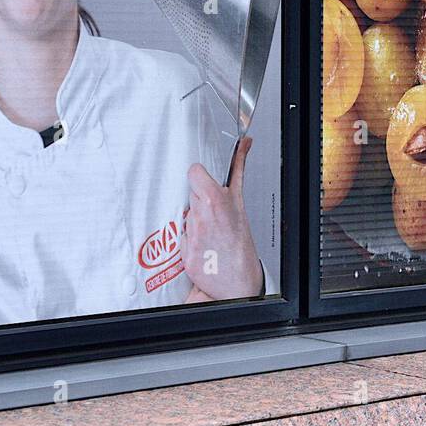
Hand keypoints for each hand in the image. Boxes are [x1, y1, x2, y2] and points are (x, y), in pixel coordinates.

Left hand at [182, 136, 263, 300]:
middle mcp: (201, 217)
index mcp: (215, 201)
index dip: (199, 176)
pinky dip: (189, 239)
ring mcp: (190, 235)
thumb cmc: (241, 242)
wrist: (238, 281)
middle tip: (212, 212)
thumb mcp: (241, 202)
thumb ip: (238, 169)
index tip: (204, 181)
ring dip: (194, 220)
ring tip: (210, 232)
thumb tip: (245, 144)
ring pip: (185, 216)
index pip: (193, 173)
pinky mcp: (183, 253)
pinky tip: (203, 245)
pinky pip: (180, 237)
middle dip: (198, 200)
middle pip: (189, 195)